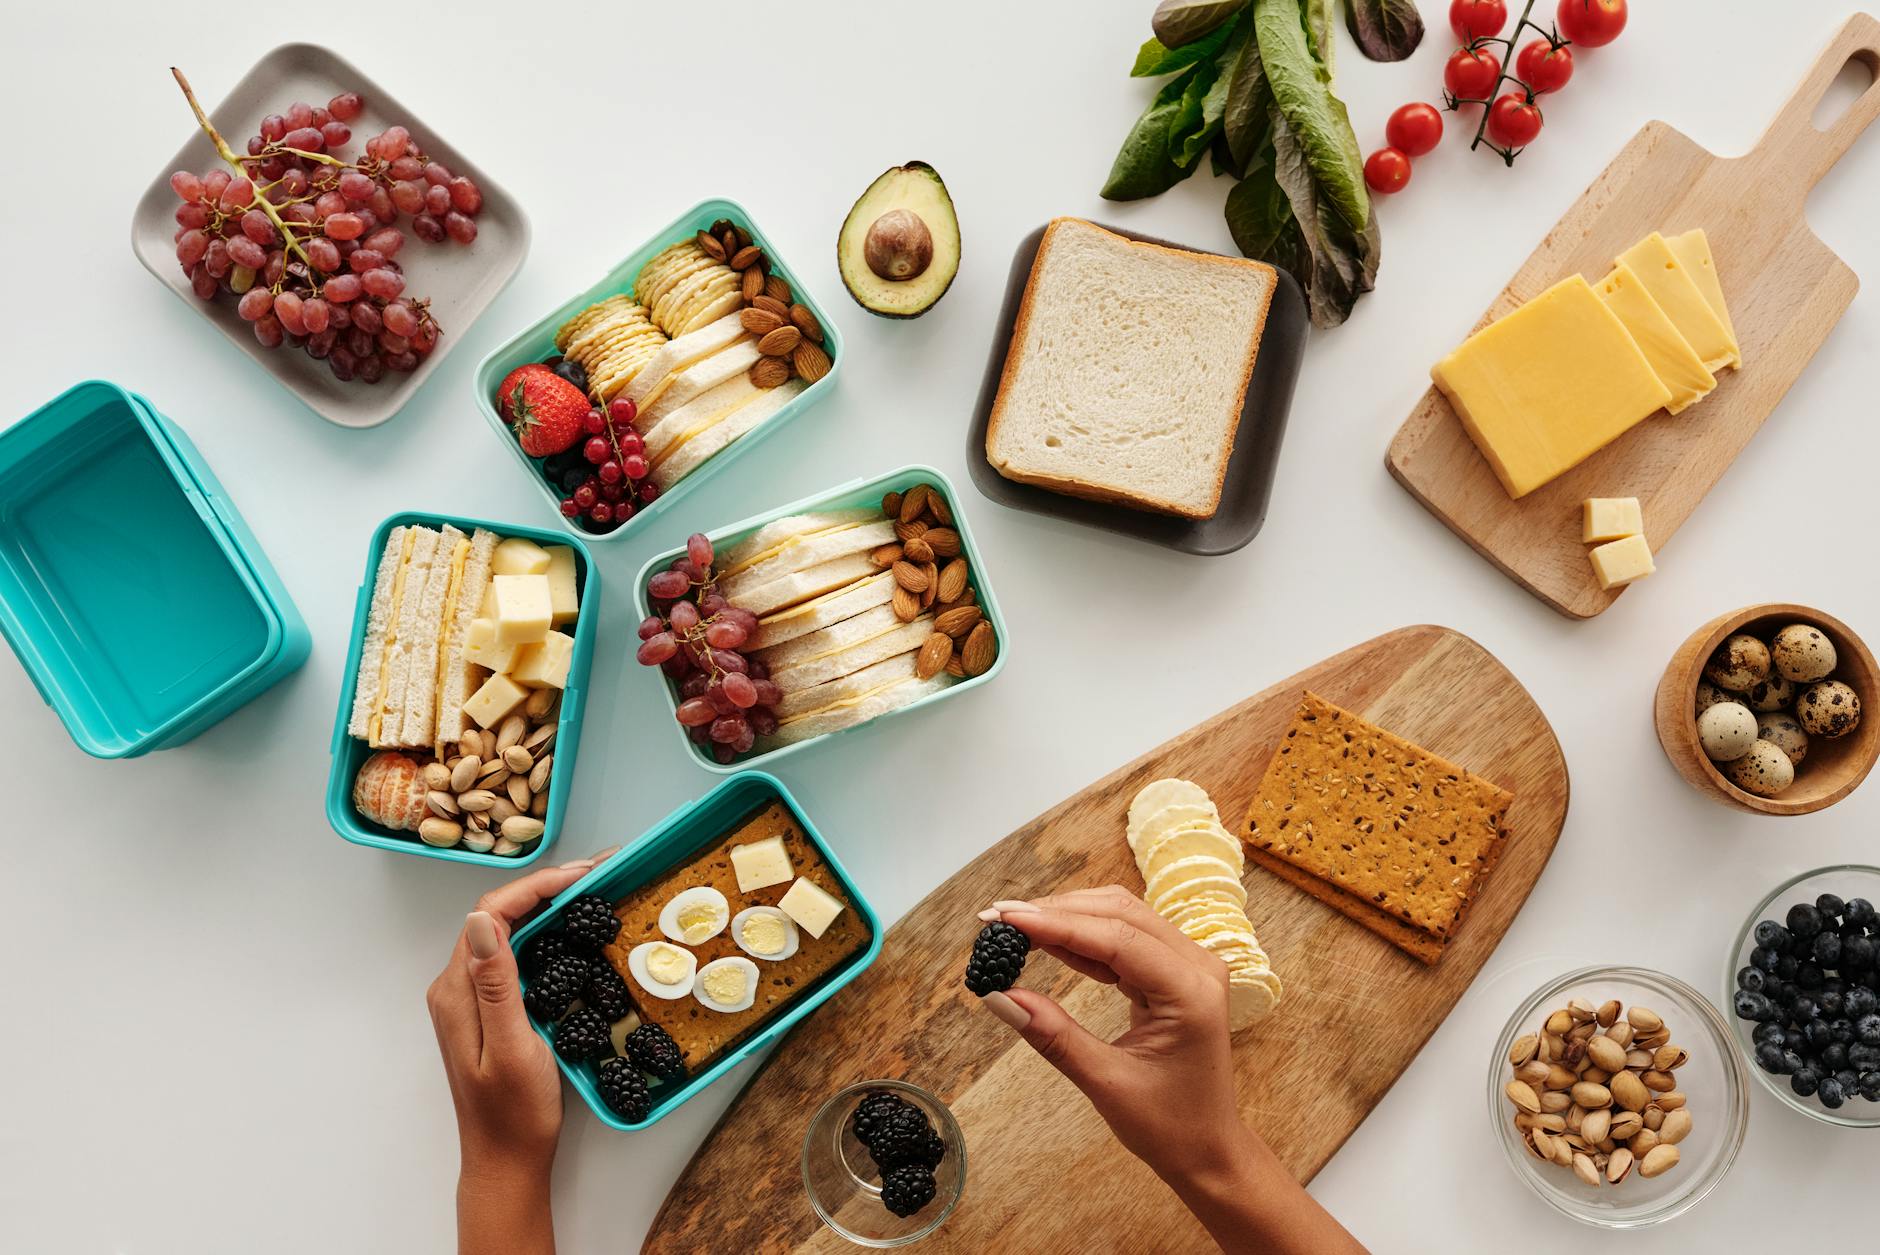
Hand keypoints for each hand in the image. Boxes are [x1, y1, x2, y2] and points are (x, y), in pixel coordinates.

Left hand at [426, 847, 615, 1254]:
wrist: (506, 1161)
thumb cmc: (514, 1114)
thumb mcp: (514, 1048)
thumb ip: (498, 984)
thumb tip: (485, 919)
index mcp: (458, 990)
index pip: (493, 913)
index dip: (538, 885)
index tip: (585, 873)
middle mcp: (457, 986)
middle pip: (497, 915)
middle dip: (547, 886)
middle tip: (600, 873)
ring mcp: (470, 998)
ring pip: (505, 931)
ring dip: (546, 905)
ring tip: (593, 891)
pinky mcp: (487, 1009)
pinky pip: (512, 955)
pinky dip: (543, 932)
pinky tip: (572, 931)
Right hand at [974, 886, 1243, 1179]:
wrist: (1208, 1150)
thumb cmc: (1170, 1125)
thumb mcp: (1106, 1082)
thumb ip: (1053, 1035)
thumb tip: (999, 995)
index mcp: (1191, 992)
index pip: (1116, 938)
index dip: (1055, 923)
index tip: (1004, 919)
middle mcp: (1197, 967)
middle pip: (1118, 913)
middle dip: (1055, 911)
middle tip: (999, 918)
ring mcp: (1188, 966)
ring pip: (1120, 918)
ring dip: (1066, 918)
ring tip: (1013, 927)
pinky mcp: (1173, 973)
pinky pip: (1123, 940)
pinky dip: (1081, 939)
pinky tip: (1044, 942)